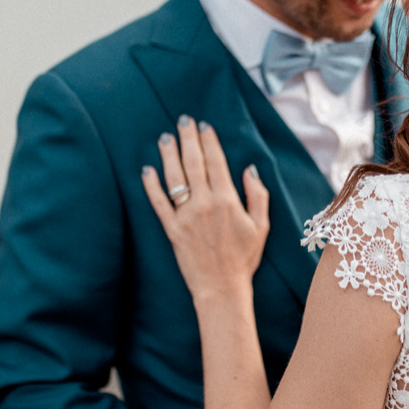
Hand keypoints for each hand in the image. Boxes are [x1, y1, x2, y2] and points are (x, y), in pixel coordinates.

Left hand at [142, 116, 269, 303]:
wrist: (221, 288)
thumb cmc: (244, 258)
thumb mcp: (261, 226)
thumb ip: (257, 195)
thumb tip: (248, 169)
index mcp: (227, 200)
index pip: (216, 162)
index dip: (209, 141)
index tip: (204, 126)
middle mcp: (205, 204)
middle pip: (194, 163)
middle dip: (188, 138)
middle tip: (183, 120)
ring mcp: (186, 216)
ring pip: (175, 178)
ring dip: (169, 155)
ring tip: (165, 138)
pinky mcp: (171, 229)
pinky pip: (158, 203)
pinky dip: (151, 186)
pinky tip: (146, 170)